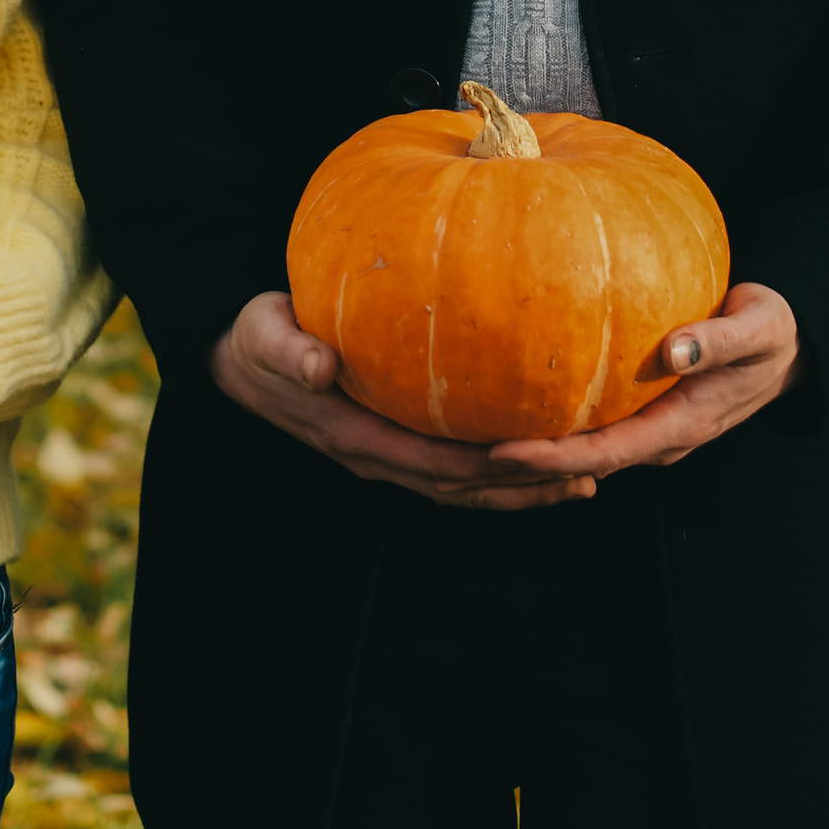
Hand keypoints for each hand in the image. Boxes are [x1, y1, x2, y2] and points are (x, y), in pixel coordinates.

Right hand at [210, 293, 591, 512]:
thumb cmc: (260, 342)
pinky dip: (499, 474)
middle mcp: (377, 457)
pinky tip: (540, 458)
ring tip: (581, 482)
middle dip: (520, 487)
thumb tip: (320, 368)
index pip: (428, 461)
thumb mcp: (266, 338)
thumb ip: (292, 352)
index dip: (479, 465)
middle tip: (584, 475)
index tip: (530, 456)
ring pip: (463, 487)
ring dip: (521, 491)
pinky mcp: (396, 444)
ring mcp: (387, 457)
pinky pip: (454, 468)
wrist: (244, 363)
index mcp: (354, 435)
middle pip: (460, 487)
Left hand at [479, 284, 802, 490]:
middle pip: (583, 464)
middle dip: (527, 465)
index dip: (553, 456)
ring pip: (584, 451)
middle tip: (461, 452)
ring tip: (469, 437)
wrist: (787, 345)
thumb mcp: (757, 328)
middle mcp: (659, 436)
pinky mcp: (642, 411)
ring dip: (534, 451)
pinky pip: (591, 426)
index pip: (606, 453)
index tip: (502, 450)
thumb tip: (675, 350)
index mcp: (682, 424)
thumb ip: (718, 340)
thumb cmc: (771, 331)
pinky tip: (511, 400)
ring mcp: (650, 427)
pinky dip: (554, 423)